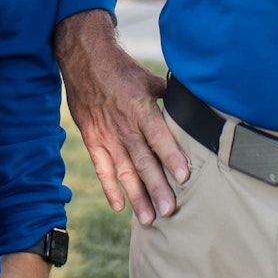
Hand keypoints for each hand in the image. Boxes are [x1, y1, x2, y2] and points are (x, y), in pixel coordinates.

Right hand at [53, 8, 187, 224]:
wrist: (83, 58)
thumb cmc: (121, 68)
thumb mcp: (148, 77)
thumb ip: (170, 96)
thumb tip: (194, 106)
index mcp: (140, 108)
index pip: (158, 136)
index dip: (172, 157)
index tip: (184, 177)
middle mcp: (123, 125)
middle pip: (142, 160)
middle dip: (157, 187)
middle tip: (170, 210)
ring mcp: (105, 135)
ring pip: (123, 170)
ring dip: (136, 196)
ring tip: (149, 218)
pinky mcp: (92, 139)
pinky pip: (101, 168)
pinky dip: (109, 188)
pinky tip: (120, 206)